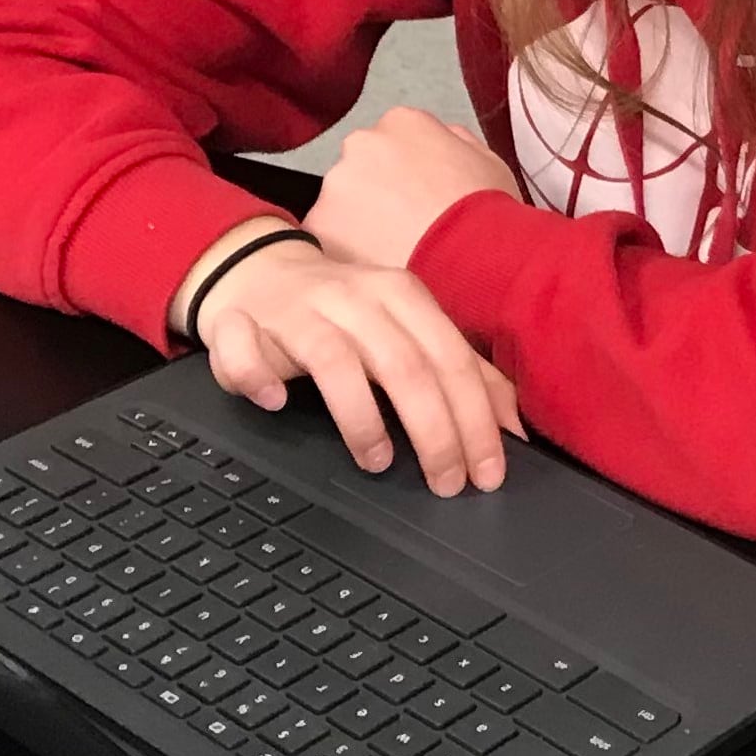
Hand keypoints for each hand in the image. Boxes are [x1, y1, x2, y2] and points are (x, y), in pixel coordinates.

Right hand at [188, 233, 523, 495]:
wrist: (260, 273)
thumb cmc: (345, 313)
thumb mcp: (408, 329)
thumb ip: (459, 371)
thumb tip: (513, 426)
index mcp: (403, 296)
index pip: (451, 360)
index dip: (475, 419)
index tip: (489, 470)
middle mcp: (356, 298)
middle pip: (404, 366)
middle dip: (434, 431)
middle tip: (447, 483)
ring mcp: (299, 310)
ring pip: (336, 360)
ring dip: (360, 417)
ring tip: (378, 462)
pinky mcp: (243, 322)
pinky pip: (246, 348)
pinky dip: (258, 376)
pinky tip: (274, 403)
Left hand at [307, 106, 523, 273]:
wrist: (472, 256)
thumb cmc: (485, 213)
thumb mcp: (488, 160)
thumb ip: (453, 141)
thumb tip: (441, 141)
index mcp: (403, 121)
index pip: (392, 141)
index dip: (404, 174)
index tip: (415, 196)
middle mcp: (362, 143)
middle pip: (360, 169)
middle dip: (375, 195)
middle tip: (404, 227)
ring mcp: (336, 183)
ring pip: (339, 204)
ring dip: (357, 224)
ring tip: (393, 252)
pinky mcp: (319, 224)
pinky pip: (325, 238)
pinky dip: (344, 253)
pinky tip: (377, 265)